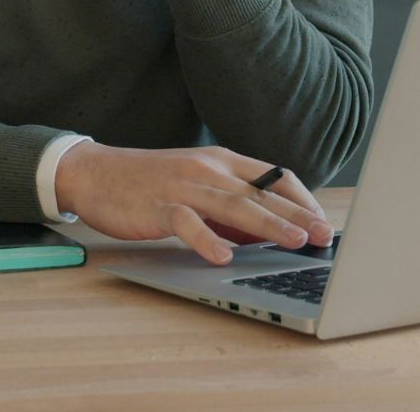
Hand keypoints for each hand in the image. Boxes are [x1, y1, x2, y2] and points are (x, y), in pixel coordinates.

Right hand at [55, 142, 334, 264]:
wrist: (96, 173)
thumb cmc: (150, 184)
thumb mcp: (198, 187)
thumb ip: (230, 208)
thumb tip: (267, 235)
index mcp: (223, 162)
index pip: (274, 177)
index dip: (301, 199)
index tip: (321, 221)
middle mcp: (209, 169)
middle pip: (261, 192)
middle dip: (296, 214)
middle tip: (323, 235)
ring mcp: (184, 185)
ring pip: (233, 205)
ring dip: (267, 224)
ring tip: (293, 241)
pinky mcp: (159, 205)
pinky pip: (187, 222)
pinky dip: (206, 240)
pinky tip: (222, 257)